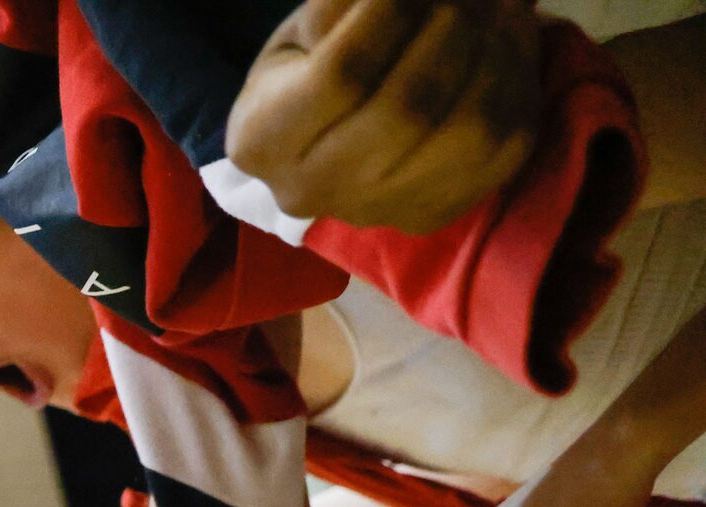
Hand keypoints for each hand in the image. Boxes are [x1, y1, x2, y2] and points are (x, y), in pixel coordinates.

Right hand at [228, 0, 539, 235]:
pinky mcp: (434, 212)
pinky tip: (500, 50)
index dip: (387, 13)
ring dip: (493, 54)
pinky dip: (516, 83)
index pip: (341, 77)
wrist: (317, 144)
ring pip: (468, 131)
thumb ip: (338, 6)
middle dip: (447, 30)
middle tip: (449, 4)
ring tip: (483, 19)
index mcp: (263, 140)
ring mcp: (378, 211)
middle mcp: (314, 191)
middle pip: (407, 109)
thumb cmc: (306, 69)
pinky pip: (504, 147)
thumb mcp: (302, 29)